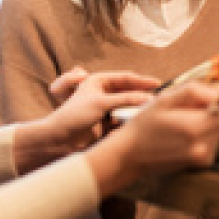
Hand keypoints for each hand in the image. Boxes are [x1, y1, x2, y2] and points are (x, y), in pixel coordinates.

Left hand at [45, 68, 159, 152]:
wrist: (59, 140)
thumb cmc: (74, 116)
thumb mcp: (101, 103)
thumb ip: (125, 99)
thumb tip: (148, 99)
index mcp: (98, 81)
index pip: (125, 78)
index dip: (142, 80)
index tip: (157, 83)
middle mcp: (103, 93)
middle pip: (128, 90)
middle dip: (142, 92)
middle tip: (160, 96)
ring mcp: (106, 108)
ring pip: (128, 104)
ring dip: (139, 106)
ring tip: (153, 108)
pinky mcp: (108, 123)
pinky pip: (125, 118)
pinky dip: (133, 118)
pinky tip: (143, 120)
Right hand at [86, 81, 218, 193]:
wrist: (129, 156)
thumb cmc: (144, 125)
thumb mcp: (164, 99)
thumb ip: (194, 92)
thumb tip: (218, 94)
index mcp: (195, 130)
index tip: (215, 90)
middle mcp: (204, 147)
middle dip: (214, 106)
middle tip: (190, 103)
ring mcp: (203, 157)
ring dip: (208, 117)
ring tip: (182, 118)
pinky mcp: (201, 161)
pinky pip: (212, 137)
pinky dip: (203, 129)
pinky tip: (183, 129)